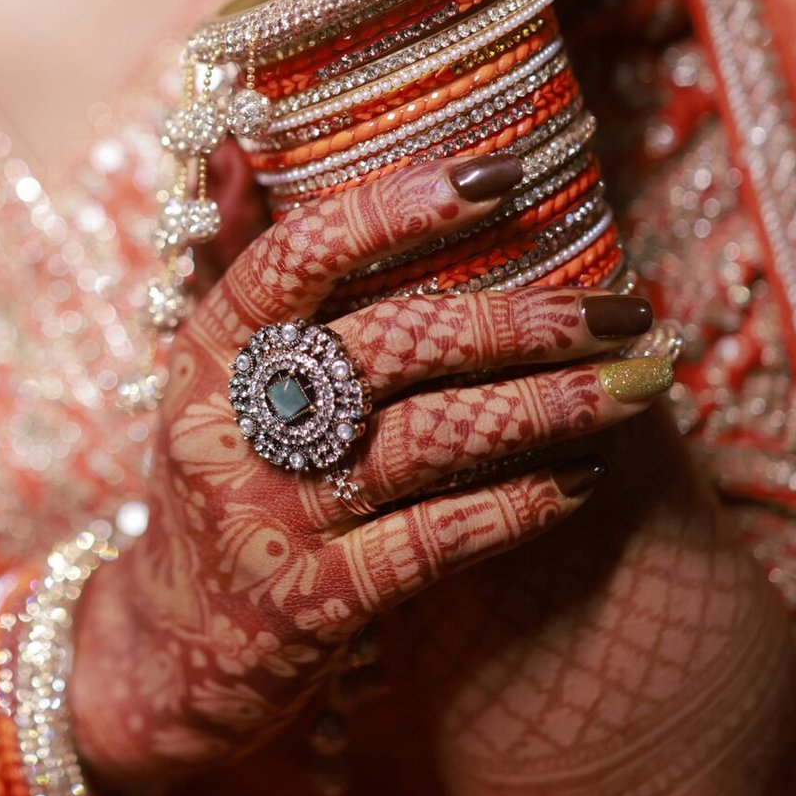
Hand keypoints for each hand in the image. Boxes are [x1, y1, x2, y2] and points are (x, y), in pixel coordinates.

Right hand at [69, 153, 669, 787]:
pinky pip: (431, 543)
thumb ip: (235, 261)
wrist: (164, 651)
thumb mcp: (204, 374)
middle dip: (520, 322)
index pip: (298, 254)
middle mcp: (228, 425)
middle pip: (390, 346)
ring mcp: (267, 517)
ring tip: (631, 387)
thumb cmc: (216, 485)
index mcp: (205, 350)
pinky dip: (514, 507)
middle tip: (620, 310)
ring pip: (426, 441)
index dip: (398, 206)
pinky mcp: (309, 603)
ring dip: (544, 408)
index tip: (504, 175)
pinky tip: (579, 481)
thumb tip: (235, 144)